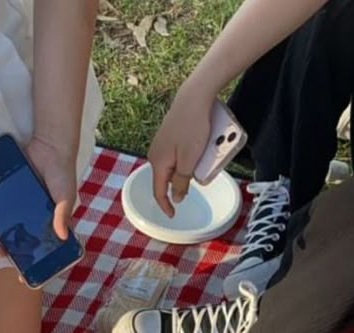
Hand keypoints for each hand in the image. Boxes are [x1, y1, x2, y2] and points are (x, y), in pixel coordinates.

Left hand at [0, 136, 76, 265]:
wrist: (49, 144)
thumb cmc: (62, 173)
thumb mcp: (66, 196)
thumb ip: (63, 215)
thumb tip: (62, 236)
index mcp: (49, 223)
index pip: (41, 250)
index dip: (32, 264)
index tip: (21, 276)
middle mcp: (33, 218)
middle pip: (19, 240)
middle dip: (8, 249)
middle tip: (0, 251)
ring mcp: (18, 206)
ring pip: (5, 225)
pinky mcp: (7, 192)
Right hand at [148, 83, 213, 216]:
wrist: (193, 97)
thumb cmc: (192, 128)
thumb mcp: (189, 160)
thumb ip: (181, 181)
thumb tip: (175, 197)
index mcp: (158, 162)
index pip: (158, 191)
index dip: (165, 205)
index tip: (173, 214)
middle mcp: (155, 154)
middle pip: (164, 179)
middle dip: (178, 185)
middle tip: (195, 183)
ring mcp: (161, 144)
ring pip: (171, 167)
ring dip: (183, 171)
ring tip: (198, 165)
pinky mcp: (168, 136)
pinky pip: (175, 155)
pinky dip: (184, 160)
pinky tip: (195, 153)